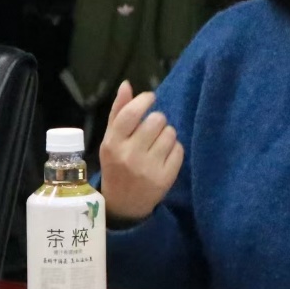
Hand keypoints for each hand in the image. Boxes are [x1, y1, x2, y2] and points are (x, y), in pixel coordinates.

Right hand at [99, 81, 184, 220]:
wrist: (123, 204)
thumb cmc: (116, 164)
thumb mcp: (110, 139)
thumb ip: (118, 111)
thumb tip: (126, 84)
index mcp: (112, 144)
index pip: (131, 114)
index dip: (144, 100)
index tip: (151, 98)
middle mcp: (129, 155)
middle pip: (156, 120)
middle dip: (157, 120)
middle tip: (152, 129)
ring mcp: (148, 168)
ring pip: (171, 133)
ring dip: (167, 134)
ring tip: (158, 143)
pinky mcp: (165, 178)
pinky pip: (179, 150)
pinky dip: (175, 150)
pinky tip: (165, 156)